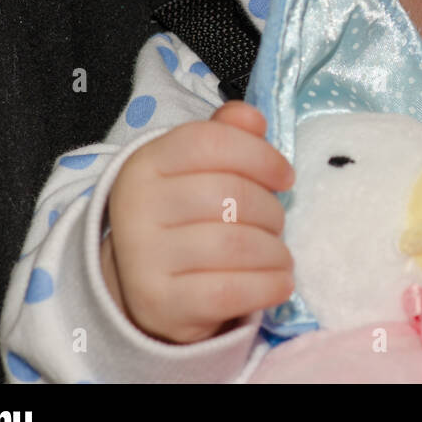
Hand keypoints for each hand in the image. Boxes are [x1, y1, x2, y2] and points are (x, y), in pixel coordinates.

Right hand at [101, 101, 295, 343]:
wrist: (152, 287)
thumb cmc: (189, 217)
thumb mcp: (200, 169)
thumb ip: (227, 136)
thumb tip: (252, 119)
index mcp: (145, 163)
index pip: (210, 142)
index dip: (260, 156)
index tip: (285, 177)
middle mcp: (136, 207)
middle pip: (229, 195)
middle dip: (270, 210)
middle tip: (277, 223)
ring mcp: (143, 258)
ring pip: (235, 245)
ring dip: (274, 251)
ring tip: (279, 255)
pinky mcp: (160, 303)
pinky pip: (230, 291)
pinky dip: (268, 285)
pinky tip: (280, 282)